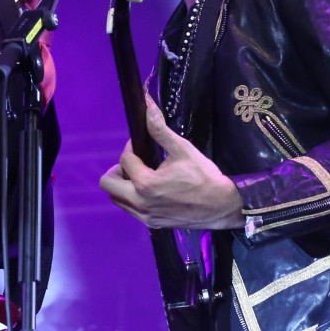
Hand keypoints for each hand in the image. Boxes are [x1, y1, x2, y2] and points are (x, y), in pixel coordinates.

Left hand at [99, 96, 242, 228]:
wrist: (222, 205)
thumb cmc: (203, 176)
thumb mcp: (182, 149)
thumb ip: (160, 130)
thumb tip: (147, 106)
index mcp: (145, 183)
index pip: (124, 160)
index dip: (131, 147)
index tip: (141, 144)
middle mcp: (140, 203)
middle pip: (108, 185)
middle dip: (118, 169)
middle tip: (135, 163)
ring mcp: (145, 216)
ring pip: (118, 199)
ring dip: (123, 185)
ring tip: (142, 175)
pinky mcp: (152, 224)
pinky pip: (130, 210)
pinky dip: (133, 198)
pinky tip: (150, 189)